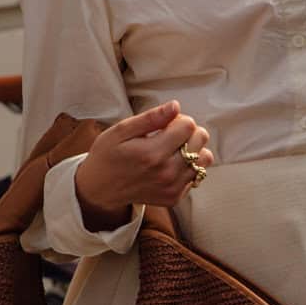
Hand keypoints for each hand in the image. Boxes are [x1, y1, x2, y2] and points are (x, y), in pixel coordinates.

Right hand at [76, 101, 212, 229]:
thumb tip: (175, 106)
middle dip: (188, 132)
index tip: (166, 124)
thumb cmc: (108, 155)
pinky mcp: (175, 197)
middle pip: (201, 139)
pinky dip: (188, 167)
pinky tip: (171, 165)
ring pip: (205, 159)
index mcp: (152, 153)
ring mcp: (172, 187)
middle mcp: (166, 172)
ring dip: (193, 150)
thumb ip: (150, 118)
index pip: (188, 125)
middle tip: (170, 135)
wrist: (100, 189)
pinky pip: (197, 175)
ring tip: (174, 149)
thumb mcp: (121, 131)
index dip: (179, 119)